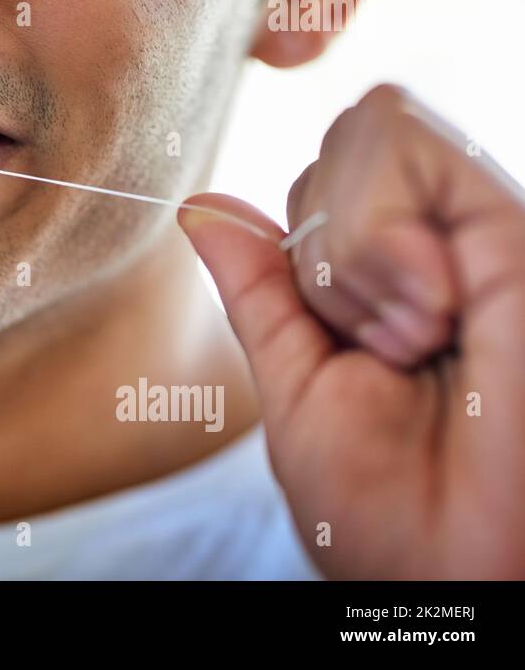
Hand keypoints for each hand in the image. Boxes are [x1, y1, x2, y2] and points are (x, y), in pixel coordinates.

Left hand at [179, 84, 524, 577]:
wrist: (463, 568)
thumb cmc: (387, 506)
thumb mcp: (298, 382)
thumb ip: (259, 289)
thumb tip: (200, 206)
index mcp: (394, 277)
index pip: (319, 183)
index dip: (302, 252)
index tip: (347, 346)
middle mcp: (443, 241)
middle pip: (339, 145)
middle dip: (324, 250)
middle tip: (384, 348)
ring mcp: (479, 227)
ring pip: (368, 126)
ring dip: (353, 249)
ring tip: (417, 339)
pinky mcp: (512, 225)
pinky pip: (407, 139)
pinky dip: (379, 231)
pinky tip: (430, 313)